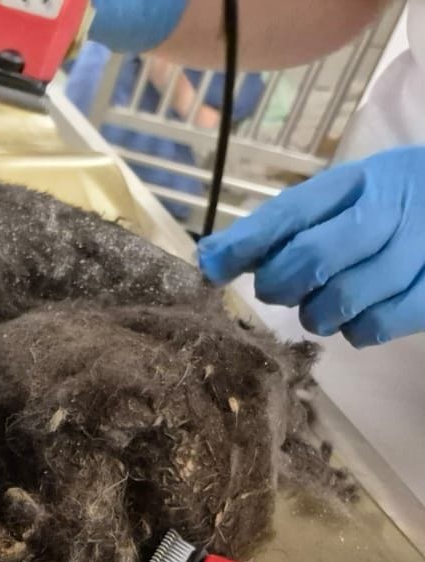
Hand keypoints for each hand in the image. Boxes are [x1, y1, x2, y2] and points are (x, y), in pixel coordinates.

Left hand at [198, 146, 424, 347]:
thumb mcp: (348, 195)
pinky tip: (358, 315)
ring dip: (315, 313)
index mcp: (360, 180)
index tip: (210, 269)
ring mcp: (421, 249)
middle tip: (278, 289)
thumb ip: (285, 223)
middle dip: (279, 284)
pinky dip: (355, 330)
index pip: (290, 212)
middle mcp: (393, 208)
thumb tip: (210, 257)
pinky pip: (378, 326)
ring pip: (341, 299)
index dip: (244, 244)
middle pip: (312, 258)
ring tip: (322, 303)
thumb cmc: (398, 202)